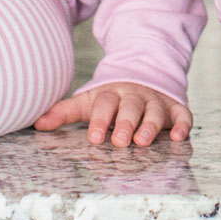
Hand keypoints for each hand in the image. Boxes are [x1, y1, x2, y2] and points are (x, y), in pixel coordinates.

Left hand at [33, 82, 191, 147]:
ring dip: (151, 125)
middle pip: (130, 106)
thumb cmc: (111, 100)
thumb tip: (37, 123)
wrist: (143, 78)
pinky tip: (179, 137)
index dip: (100, 119)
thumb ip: (64, 113)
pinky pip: (182, 115)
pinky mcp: (176, 109)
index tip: (94, 137)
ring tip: (143, 141)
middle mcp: (135, 96)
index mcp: (111, 94)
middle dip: (126, 123)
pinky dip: (183, 125)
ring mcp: (156, 101)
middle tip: (120, 141)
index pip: (104, 104)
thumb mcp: (88, 103)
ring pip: (155, 110)